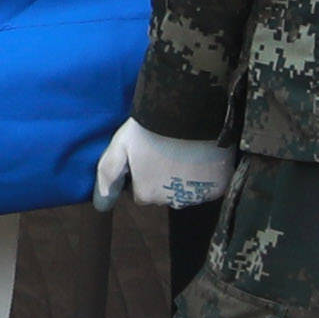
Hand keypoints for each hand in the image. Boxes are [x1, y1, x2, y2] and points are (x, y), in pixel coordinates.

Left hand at [96, 120, 233, 209]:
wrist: (189, 110)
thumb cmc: (149, 127)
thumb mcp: (120, 147)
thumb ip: (107, 177)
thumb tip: (100, 207)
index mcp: (146, 194)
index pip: (141, 192)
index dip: (144, 172)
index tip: (148, 153)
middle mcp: (171, 201)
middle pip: (164, 193)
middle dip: (164, 176)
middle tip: (167, 150)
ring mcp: (196, 196)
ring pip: (187, 191)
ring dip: (185, 177)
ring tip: (185, 150)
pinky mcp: (218, 188)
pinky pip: (210, 186)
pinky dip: (207, 175)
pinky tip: (202, 155)